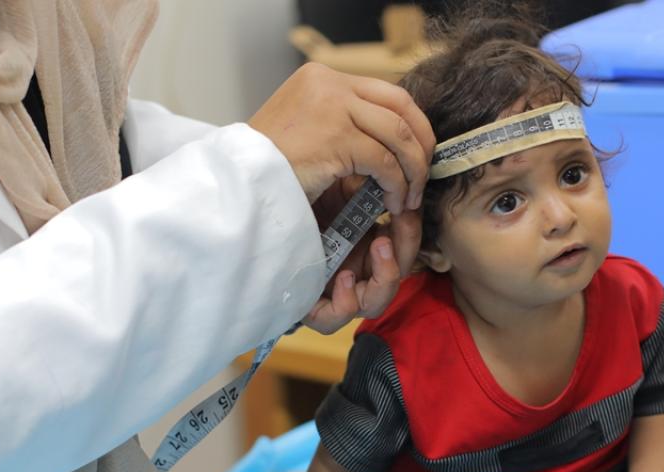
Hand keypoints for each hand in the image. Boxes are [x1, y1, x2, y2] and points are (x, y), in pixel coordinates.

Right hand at [250, 63, 435, 216]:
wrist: (239, 182)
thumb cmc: (268, 167)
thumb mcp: (305, 129)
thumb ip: (341, 122)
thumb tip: (389, 140)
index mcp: (322, 77)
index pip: (387, 92)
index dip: (413, 124)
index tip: (419, 152)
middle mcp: (329, 84)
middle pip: (402, 107)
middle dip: (422, 144)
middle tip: (424, 175)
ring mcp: (333, 108)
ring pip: (398, 135)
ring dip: (412, 170)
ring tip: (408, 198)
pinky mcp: (335, 138)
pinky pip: (384, 162)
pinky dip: (395, 185)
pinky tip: (391, 203)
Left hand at [300, 179, 422, 333]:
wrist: (262, 206)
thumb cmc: (301, 196)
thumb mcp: (341, 186)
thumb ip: (372, 186)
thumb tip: (403, 178)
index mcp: (364, 247)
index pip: (401, 249)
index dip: (411, 231)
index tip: (410, 204)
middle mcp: (354, 272)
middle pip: (396, 277)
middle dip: (407, 248)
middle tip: (402, 219)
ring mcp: (335, 292)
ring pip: (374, 304)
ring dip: (387, 276)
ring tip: (379, 246)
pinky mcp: (311, 306)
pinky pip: (334, 319)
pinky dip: (346, 302)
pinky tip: (344, 277)